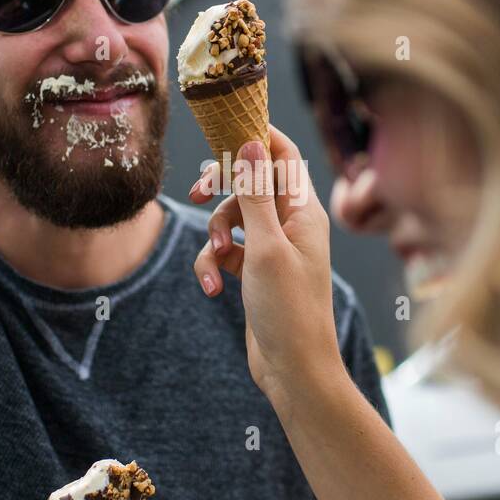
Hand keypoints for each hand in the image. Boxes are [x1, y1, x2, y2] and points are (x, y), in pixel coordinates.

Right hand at [188, 125, 341, 399]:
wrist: (295, 371)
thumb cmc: (289, 309)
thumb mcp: (265, 246)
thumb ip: (254, 193)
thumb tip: (250, 142)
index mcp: (303, 210)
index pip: (281, 154)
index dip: (253, 137)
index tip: (219, 129)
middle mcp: (291, 224)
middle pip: (248, 182)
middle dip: (220, 188)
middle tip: (196, 191)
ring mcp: (273, 249)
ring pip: (231, 219)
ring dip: (213, 236)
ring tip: (215, 261)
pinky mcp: (255, 273)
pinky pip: (226, 253)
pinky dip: (213, 266)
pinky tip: (212, 290)